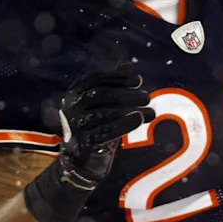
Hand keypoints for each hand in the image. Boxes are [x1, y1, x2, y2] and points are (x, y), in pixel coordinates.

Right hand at [57, 62, 155, 190]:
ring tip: (150, 111)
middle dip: (127, 94)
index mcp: (75, 92)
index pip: (95, 78)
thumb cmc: (95, 123)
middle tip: (147, 97)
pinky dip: (124, 124)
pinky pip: (106, 131)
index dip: (118, 77)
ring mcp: (75, 125)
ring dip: (131, 109)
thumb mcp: (103, 103)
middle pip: (101, 94)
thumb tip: (127, 64)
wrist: (81, 157)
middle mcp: (72, 106)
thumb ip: (114, 83)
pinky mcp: (83, 142)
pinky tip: (138, 120)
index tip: (138, 80)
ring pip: (105, 113)